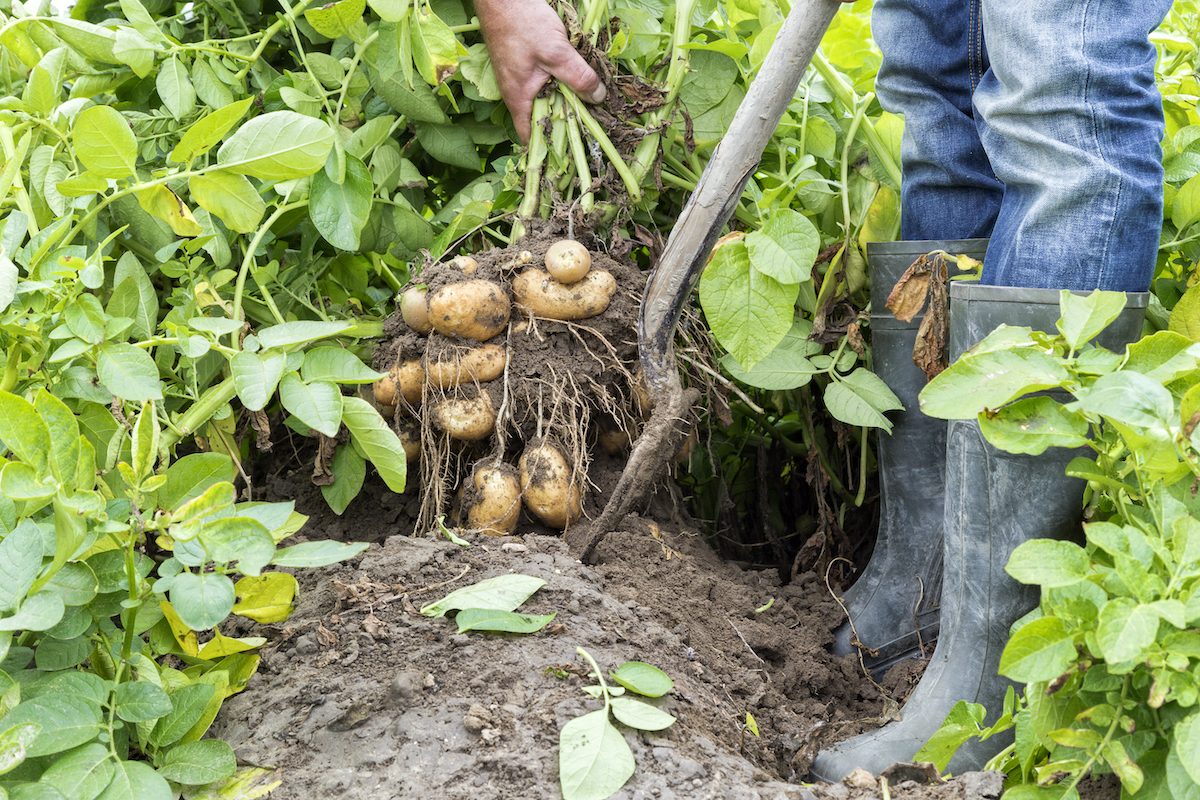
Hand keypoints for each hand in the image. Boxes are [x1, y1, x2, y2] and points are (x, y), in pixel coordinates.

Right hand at [476, 0, 605, 143]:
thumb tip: (599, 98)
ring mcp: (523, 81)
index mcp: (519, 101)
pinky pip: (548, 84)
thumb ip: (578, 76)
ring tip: (591, 99)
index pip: (532, 139)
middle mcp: (519, 96)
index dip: (551, 149)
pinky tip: (578, 76)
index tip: (576, 148)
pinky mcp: (529, 67)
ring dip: (568, 100)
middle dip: (567, 123)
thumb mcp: (556, 52)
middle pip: (545, 121)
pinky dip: (563, 83)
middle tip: (594, 122)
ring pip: (549, 101)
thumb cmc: (522, 24)